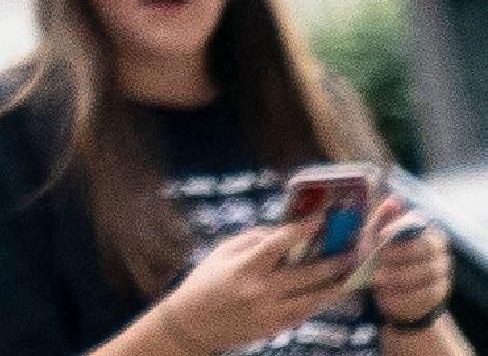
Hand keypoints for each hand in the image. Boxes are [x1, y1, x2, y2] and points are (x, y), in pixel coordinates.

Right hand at [155, 220, 358, 350]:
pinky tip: (331, 292)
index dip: (300, 230)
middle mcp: (260, 290)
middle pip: (305, 274)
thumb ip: (251, 240)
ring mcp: (270, 312)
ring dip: (335, 285)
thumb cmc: (204, 282)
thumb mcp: (220, 253)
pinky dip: (320, 301)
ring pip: (312, 297)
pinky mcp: (275, 327)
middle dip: (332, 261)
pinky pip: (304, 312)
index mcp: (243, 268)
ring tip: (352, 274)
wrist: (193, 323)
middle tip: (351, 251)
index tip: (320, 219)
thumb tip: (281, 232)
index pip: (277, 245)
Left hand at [363, 197, 453, 329]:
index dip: (398, 230)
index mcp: (426, 230)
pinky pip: (424, 294)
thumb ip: (383, 218)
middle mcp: (439, 250)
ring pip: (426, 273)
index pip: (419, 225)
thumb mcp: (375, 235)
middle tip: (376, 261)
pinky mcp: (438, 293)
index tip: (378, 237)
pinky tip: (386, 292)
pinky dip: (402, 293)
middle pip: (426, 249)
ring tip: (376, 277)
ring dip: (397, 276)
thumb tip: (395, 200)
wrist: (386, 288)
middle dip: (398, 255)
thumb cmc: (380, 254)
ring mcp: (441, 272)